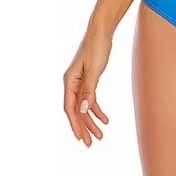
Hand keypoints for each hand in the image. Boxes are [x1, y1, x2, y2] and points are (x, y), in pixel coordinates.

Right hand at [63, 30, 111, 146]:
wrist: (102, 31)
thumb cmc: (97, 47)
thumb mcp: (94, 69)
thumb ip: (89, 90)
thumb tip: (83, 110)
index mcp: (69, 81)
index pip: (70, 108)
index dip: (75, 124)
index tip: (80, 138)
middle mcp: (72, 83)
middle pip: (76, 110)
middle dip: (84, 127)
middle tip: (91, 143)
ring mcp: (80, 82)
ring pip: (84, 107)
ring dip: (92, 121)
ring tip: (101, 135)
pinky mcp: (89, 80)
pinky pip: (91, 99)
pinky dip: (97, 110)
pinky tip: (105, 119)